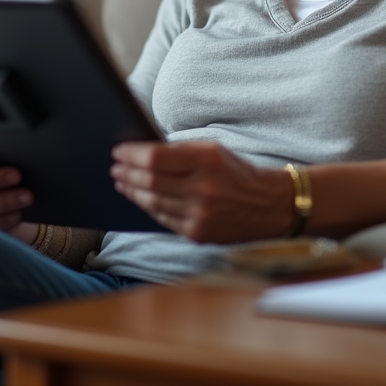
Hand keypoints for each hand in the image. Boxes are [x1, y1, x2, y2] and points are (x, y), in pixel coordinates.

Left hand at [110, 141, 294, 243]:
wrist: (270, 205)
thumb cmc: (238, 172)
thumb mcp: (215, 151)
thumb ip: (182, 152)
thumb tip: (144, 153)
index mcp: (207, 160)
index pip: (156, 157)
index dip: (132, 154)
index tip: (118, 151)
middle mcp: (203, 188)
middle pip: (150, 181)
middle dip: (127, 173)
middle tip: (114, 167)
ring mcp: (200, 214)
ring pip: (153, 202)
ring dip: (133, 191)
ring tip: (122, 182)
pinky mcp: (199, 234)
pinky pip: (164, 219)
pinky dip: (149, 208)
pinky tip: (141, 199)